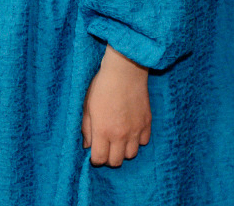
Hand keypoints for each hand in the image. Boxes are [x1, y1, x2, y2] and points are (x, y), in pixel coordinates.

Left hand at [82, 45, 151, 166]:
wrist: (124, 72)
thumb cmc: (102, 87)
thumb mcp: (87, 107)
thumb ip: (87, 129)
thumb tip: (87, 146)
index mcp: (103, 131)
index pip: (100, 159)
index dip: (96, 159)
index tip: (95, 154)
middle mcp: (120, 135)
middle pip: (117, 161)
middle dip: (109, 158)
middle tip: (106, 148)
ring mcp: (136, 130)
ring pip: (132, 154)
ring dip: (124, 151)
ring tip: (118, 140)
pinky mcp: (147, 123)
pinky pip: (144, 142)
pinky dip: (137, 140)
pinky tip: (131, 131)